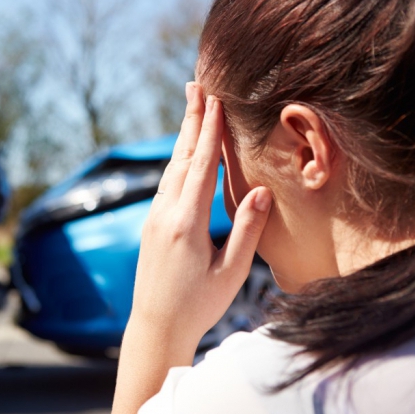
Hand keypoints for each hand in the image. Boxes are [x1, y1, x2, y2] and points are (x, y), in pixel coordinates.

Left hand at [99, 82, 271, 413]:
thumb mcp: (231, 271)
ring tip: (191, 110)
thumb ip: (246, 229)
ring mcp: (153, 219)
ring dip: (183, 139)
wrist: (155, 326)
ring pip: (170, 170)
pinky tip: (183, 156)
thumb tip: (263, 190)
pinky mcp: (151, 226)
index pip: (201, 166)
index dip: (210, 131)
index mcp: (185, 223)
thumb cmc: (198, 305)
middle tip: (195, 86)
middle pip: (180, 158)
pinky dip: (177, 162)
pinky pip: (165, 185)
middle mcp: (164, 214)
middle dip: (191, 121)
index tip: (215, 99)